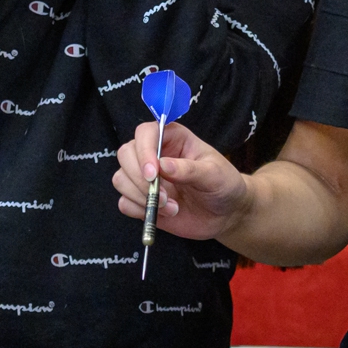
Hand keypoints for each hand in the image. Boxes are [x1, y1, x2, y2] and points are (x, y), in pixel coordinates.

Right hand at [114, 121, 251, 241]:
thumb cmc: (224, 185)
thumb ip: (190, 169)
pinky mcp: (142, 200)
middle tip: (162, 196)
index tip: (154, 173)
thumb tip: (163, 165)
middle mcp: (154, 155)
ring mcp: (146, 178)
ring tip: (170, 207)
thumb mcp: (215, 174)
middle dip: (139, 178)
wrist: (226, 214)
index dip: (144, 150)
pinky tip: (163, 214)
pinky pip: (124, 203)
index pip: (146, 133)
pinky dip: (139, 210)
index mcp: (173, 139)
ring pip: (121, 179)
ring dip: (141, 197)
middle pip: (126, 154)